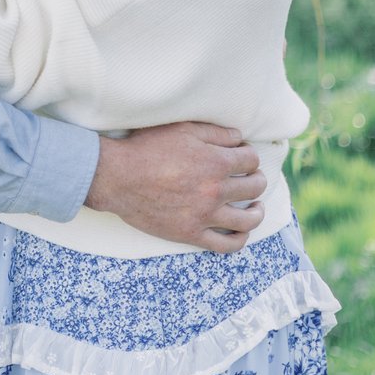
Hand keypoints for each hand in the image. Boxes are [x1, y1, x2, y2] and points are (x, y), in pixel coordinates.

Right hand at [85, 123, 266, 252]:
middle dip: (256, 179)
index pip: (250, 159)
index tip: (241, 156)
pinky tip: (240, 232)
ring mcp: (205, 215)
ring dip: (257, 211)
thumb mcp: (181, 129)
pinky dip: (239, 240)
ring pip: (248, 219)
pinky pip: (226, 245)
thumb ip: (214, 132)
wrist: (117, 177)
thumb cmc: (146, 149)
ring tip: (256, 206)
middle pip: (254, 186)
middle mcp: (216, 190)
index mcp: (216, 162)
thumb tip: (239, 137)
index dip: (248, 155)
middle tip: (250, 177)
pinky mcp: (191, 233)